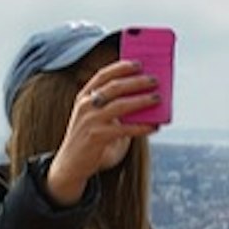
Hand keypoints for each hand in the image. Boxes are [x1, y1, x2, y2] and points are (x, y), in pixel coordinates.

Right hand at [44, 61, 161, 204]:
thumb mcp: (97, 119)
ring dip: (142, 100)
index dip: (120, 67)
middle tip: (154, 80)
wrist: (71, 165)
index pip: (102, 76)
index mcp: (84, 97)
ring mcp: (90, 120)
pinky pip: (124, 129)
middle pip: (114, 87)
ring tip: (157, 99)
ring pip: (120, 105)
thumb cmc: (90, 139)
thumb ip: (115, 108)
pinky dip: (141, 127)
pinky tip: (154, 126)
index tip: (138, 63)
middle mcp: (85, 106)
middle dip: (136, 81)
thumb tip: (146, 99)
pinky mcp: (97, 136)